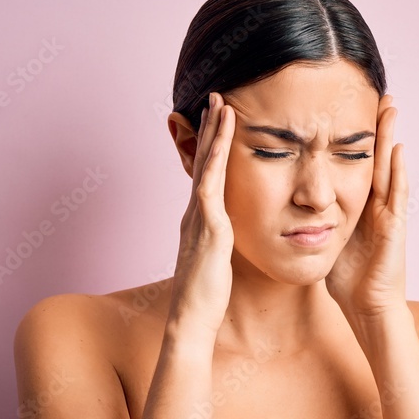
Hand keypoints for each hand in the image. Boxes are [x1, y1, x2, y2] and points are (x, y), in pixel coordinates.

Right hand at [167, 92, 236, 335]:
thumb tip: (227, 239)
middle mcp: (194, 213)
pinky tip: (222, 136)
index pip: (206, 176)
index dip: (210, 148)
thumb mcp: (216, 264)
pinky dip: (217, 157)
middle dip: (208, 129)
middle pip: (202, 162)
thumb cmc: (205, 298)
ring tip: (220, 103)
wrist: (191, 319)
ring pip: (206, 165)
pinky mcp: (208, 226)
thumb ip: (220, 246)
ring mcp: (199, 217)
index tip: (216, 122)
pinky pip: (212, 183)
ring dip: (213, 133)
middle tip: (214, 98)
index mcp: (198, 221)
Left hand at [325, 94, 407, 317]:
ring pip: (388, 168)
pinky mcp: (394, 228)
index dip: (353, 138)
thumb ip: (313, 222)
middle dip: (377, 127)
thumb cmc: (348, 280)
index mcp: (358, 207)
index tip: (350, 110)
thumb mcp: (326, 241)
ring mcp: (387, 214)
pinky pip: (396, 195)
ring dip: (390, 138)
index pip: (356, 164)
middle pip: (374, 157)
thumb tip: (288, 210)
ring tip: (391, 108)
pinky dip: (398, 172)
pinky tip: (398, 149)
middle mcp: (375, 206)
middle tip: (379, 95)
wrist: (368, 308)